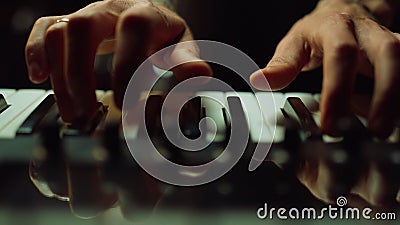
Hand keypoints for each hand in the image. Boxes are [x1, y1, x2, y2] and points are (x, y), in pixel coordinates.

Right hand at [25, 0, 211, 122]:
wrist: (149, 22)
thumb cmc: (164, 39)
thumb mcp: (182, 48)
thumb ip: (187, 62)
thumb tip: (198, 74)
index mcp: (145, 13)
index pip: (133, 30)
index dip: (127, 69)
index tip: (128, 108)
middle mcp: (112, 9)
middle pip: (84, 27)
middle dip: (82, 76)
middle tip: (89, 114)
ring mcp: (88, 15)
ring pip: (60, 32)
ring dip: (61, 77)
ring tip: (72, 112)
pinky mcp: (70, 24)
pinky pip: (44, 28)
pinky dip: (36, 52)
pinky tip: (39, 77)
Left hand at [250, 0, 399, 137]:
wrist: (346, 9)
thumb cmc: (318, 31)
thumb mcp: (295, 43)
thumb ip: (282, 64)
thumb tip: (260, 81)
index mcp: (336, 27)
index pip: (341, 55)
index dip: (338, 90)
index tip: (330, 124)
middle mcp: (367, 31)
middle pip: (387, 54)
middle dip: (385, 95)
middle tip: (375, 131)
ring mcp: (389, 39)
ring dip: (397, 98)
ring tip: (386, 130)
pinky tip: (393, 118)